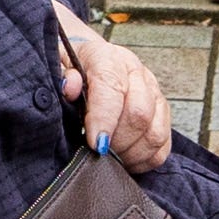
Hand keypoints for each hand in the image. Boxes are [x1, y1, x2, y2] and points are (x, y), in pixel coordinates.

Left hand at [52, 4, 174, 172]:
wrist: (86, 62)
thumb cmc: (69, 68)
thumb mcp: (56, 65)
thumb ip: (62, 74)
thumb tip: (69, 86)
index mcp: (109, 58)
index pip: (113, 87)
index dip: (104, 119)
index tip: (95, 143)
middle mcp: (137, 74)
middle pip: (139, 114)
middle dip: (117, 141)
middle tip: (97, 152)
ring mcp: (153, 94)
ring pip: (154, 133)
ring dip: (130, 153)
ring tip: (109, 156)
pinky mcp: (162, 114)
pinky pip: (162, 146)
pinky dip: (143, 159)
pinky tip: (124, 159)